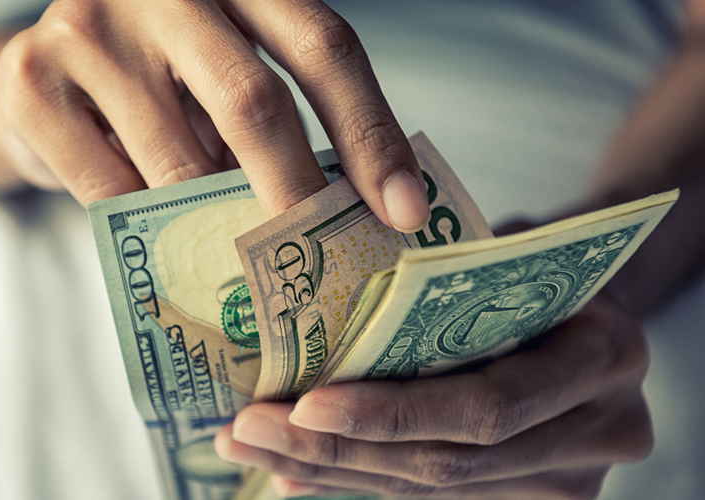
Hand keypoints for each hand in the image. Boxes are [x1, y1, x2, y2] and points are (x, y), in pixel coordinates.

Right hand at [0, 0, 428, 228]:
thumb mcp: (225, 75)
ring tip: (248, 262)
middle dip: (301, 196)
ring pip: (181, 163)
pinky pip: (114, 195)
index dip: (370, 134)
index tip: (403, 211)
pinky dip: (153, 232)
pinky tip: (170, 242)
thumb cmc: (158, 82)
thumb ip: (277, 116)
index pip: (325, 48)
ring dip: (222, 225)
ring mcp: (91, 27)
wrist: (36, 75)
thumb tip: (352, 210)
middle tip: (328, 270)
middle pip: (255, 102)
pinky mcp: (34, 82)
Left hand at [215, 296, 652, 498]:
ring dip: (334, 474)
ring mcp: (569, 479)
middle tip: (248, 431)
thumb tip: (320, 316)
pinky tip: (298, 477)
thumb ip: (445, 289)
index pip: (485, 406)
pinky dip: (361, 485)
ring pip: (434, 494)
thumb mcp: (506, 254)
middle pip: (449, 464)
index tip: (302, 404)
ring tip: (256, 450)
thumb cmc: (539, 267)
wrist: (595, 308)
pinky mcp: (531, 498)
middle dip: (337, 453)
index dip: (392, 414)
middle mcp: (600, 431)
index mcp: (601, 357)